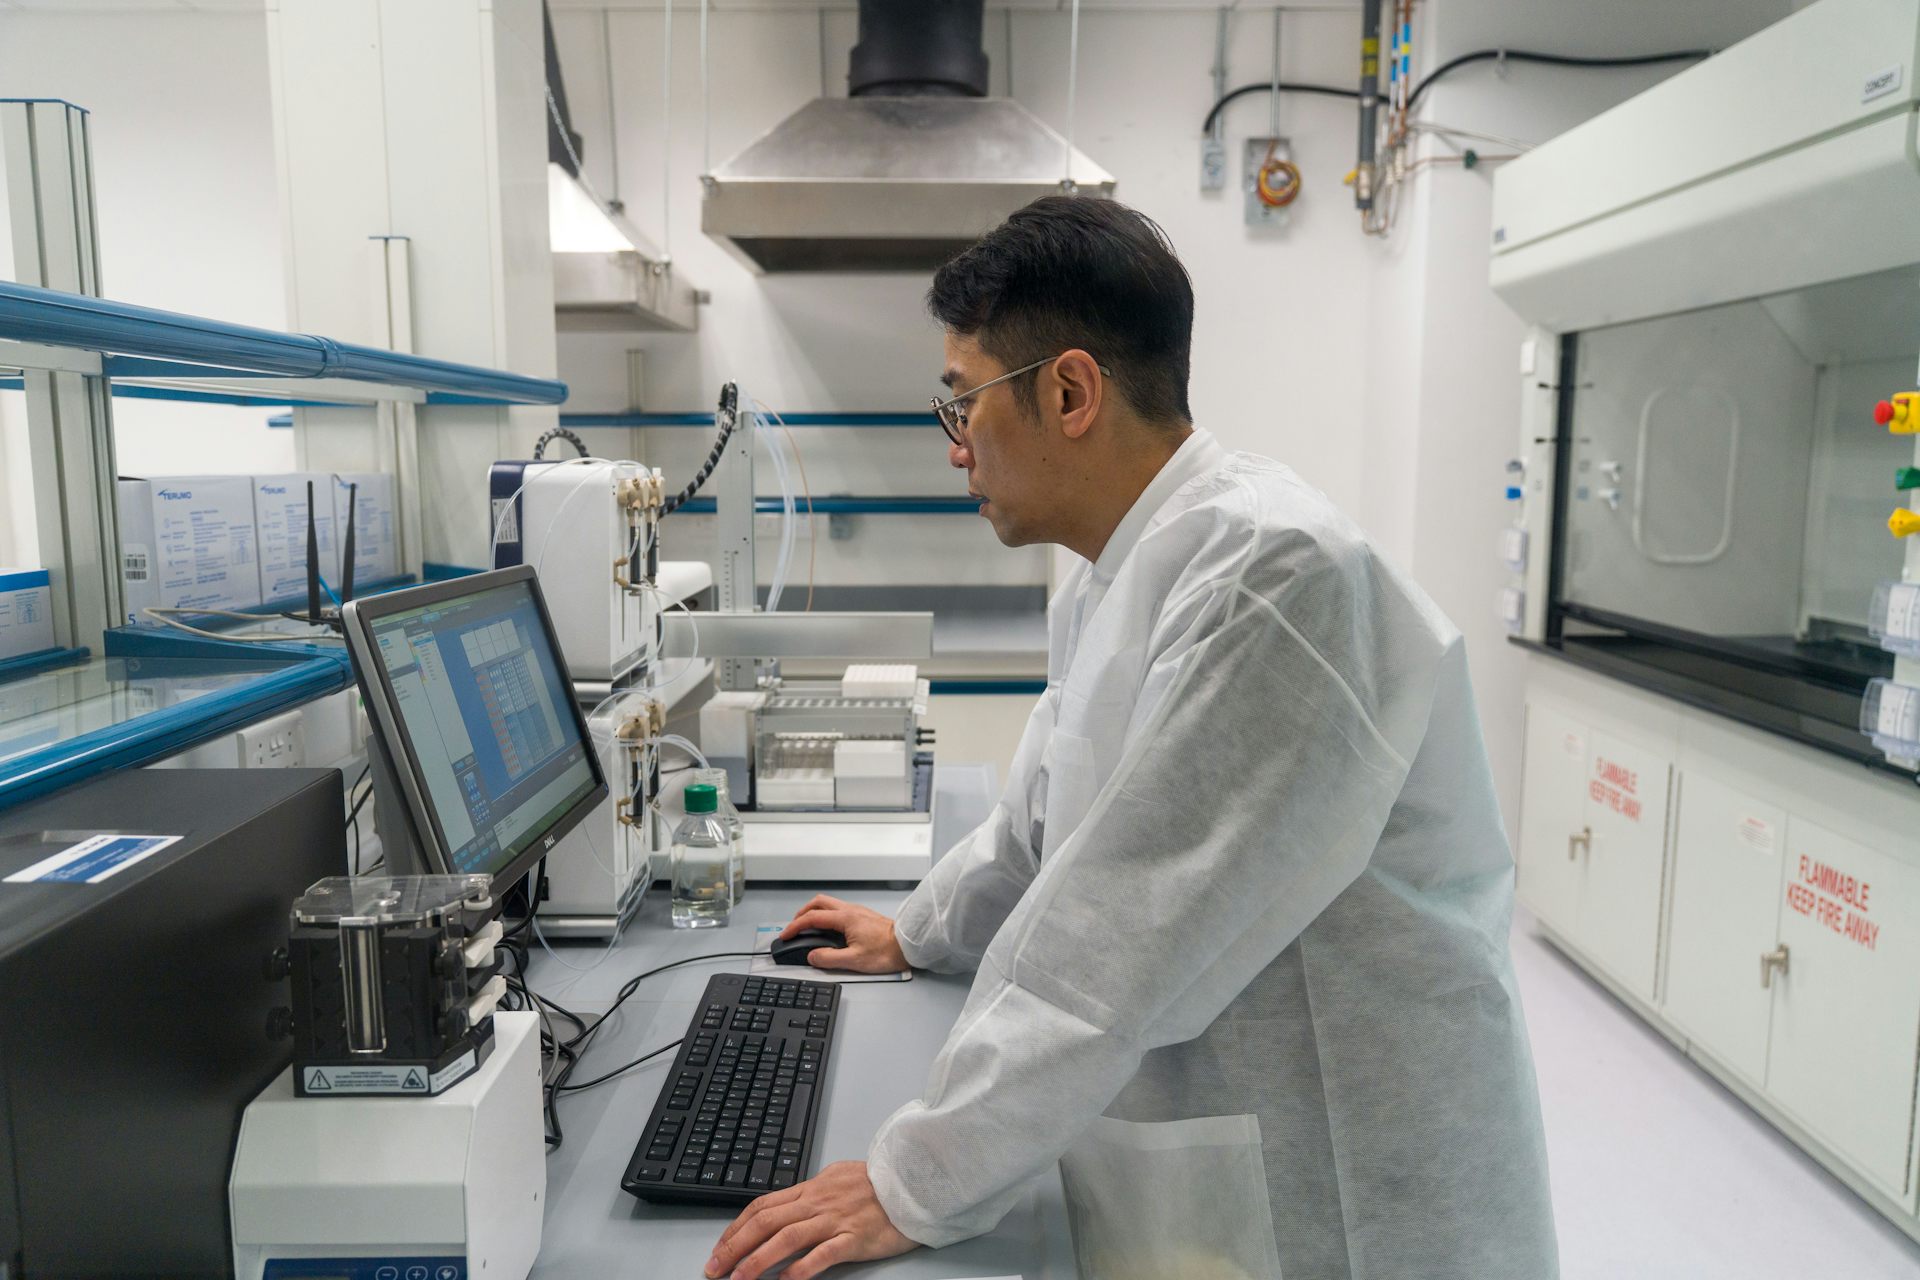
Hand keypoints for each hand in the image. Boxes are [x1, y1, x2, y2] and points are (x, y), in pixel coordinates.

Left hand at [706, 1160, 916, 1278]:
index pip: (762, 1206)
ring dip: (757, 1260)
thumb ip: (813, 1190)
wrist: (913, 1183)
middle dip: (735, 1246)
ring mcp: (835, 1220)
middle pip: (766, 1222)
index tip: (720, 1247)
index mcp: (810, 1189)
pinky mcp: (854, 1238)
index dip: (736, 1227)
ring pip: (786, 1238)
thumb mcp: (837, 1177)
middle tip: (714, 1267)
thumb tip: (791, 1201)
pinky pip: (822, 1254)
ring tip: (738, 1278)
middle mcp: (817, 1203)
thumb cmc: (878, 1182)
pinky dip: (801, 1268)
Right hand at [780, 895, 908, 972]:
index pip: (812, 918)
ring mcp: (857, 911)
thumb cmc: (887, 952)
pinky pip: (838, 909)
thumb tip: (812, 956)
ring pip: (828, 904)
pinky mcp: (863, 916)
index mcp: (845, 918)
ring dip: (814, 912)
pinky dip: (826, 915)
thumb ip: (829, 958)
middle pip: (818, 902)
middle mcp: (850, 910)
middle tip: (794, 927)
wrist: (909, 945)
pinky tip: (827, 929)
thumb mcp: (854, 961)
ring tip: (807, 928)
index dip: (795, 926)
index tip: (786, 935)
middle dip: (802, 913)